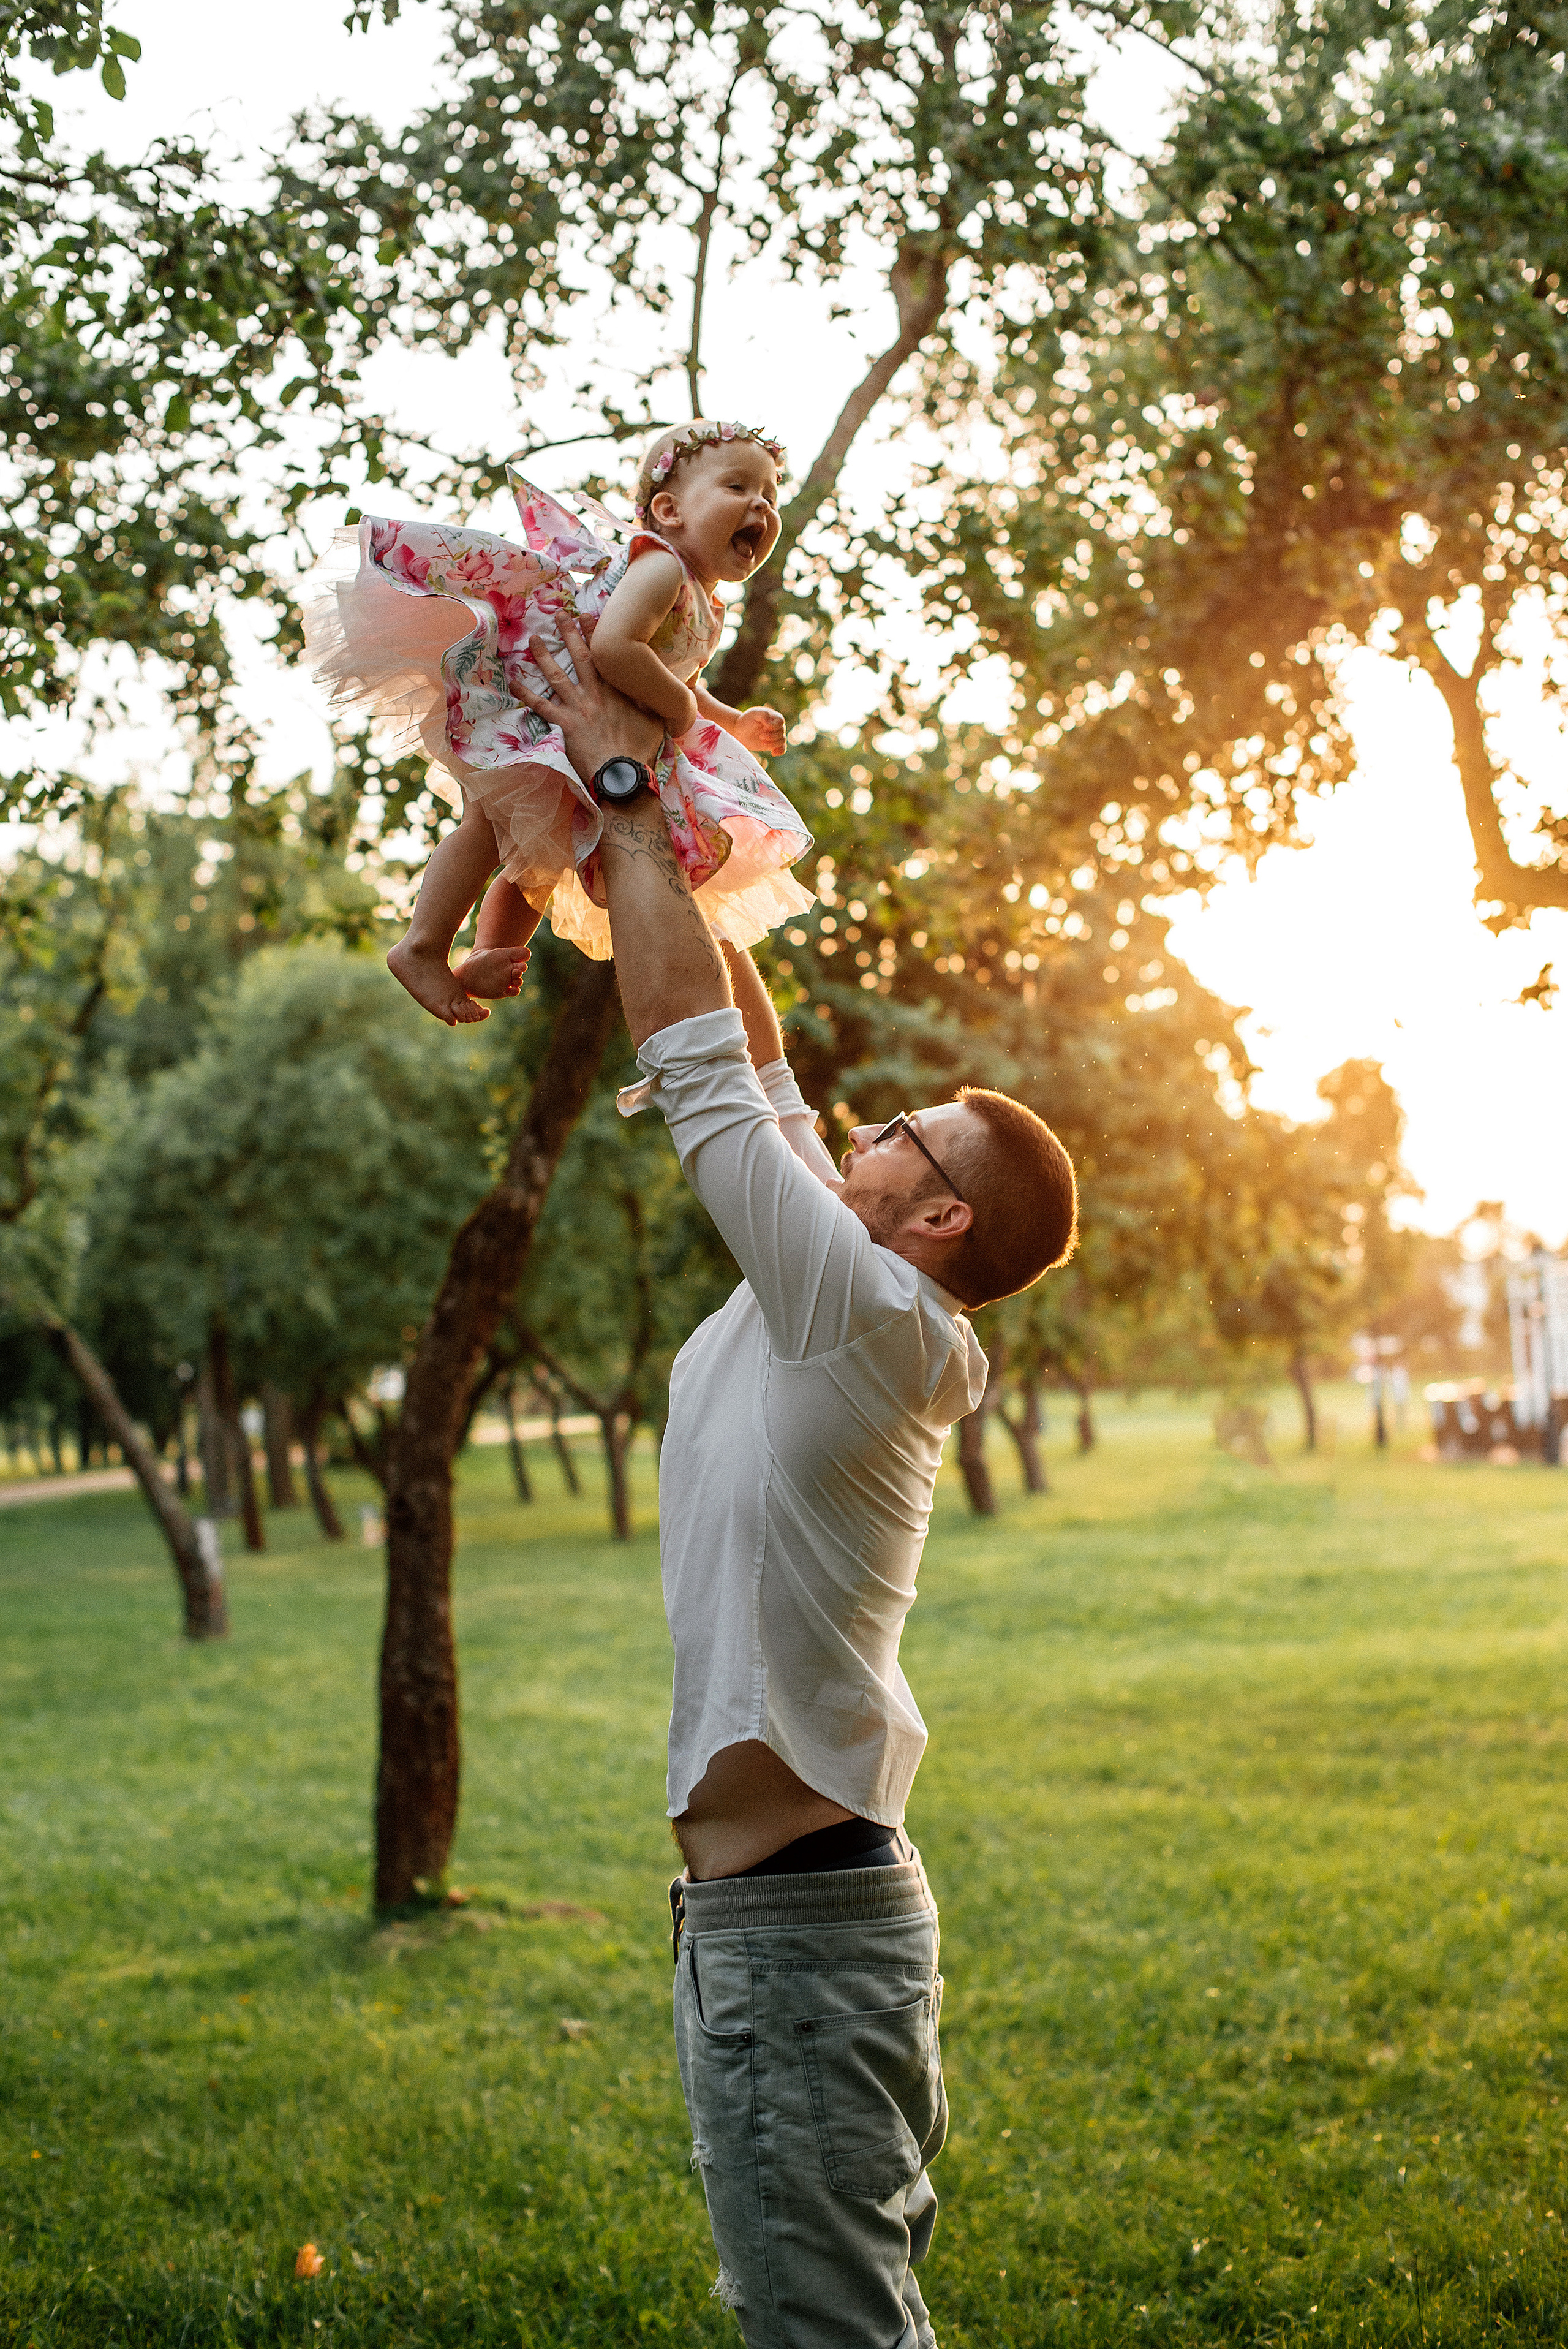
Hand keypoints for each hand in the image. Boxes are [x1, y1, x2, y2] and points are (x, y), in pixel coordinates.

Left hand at [515, 619, 665, 782]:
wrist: (623, 773)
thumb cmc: (641, 750)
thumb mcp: (657, 720)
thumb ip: (655, 701)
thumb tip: (664, 688)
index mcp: (617, 690)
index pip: (604, 656)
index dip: (595, 634)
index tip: (587, 616)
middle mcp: (595, 694)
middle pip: (579, 657)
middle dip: (569, 634)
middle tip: (559, 615)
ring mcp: (578, 708)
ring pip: (557, 676)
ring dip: (543, 657)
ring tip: (533, 639)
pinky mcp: (565, 724)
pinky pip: (541, 706)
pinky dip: (526, 694)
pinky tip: (513, 682)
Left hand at [731, 705, 786, 759]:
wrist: (741, 731)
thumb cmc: (748, 720)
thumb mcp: (754, 714)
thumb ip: (763, 714)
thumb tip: (769, 720)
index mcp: (775, 716)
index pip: (780, 721)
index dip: (774, 726)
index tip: (764, 727)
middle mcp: (778, 726)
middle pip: (781, 732)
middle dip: (771, 736)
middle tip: (760, 736)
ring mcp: (776, 735)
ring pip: (782, 741)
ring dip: (773, 743)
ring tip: (762, 742)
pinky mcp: (774, 744)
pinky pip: (782, 749)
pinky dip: (779, 751)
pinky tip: (773, 753)